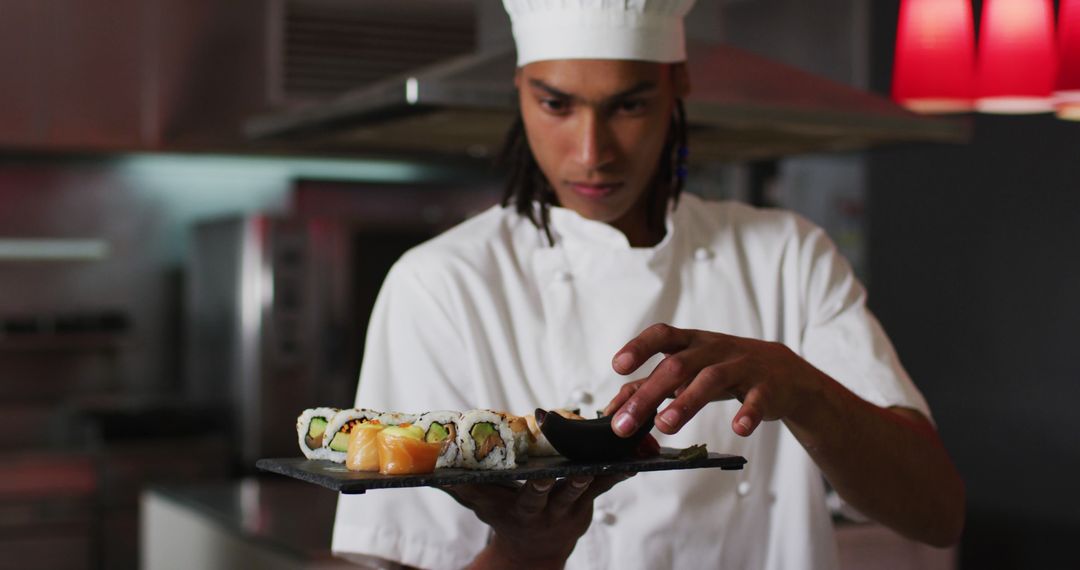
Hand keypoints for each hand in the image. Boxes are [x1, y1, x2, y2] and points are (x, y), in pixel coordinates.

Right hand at [443, 475, 631, 568]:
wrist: (532, 553)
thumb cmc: (502, 518)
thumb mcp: (483, 506)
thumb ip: (463, 487)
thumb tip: (432, 471)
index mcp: (525, 511)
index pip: (531, 498)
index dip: (538, 487)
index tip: (543, 474)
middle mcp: (551, 512)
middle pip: (565, 494)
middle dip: (574, 481)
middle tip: (585, 467)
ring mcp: (573, 509)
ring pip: (590, 489)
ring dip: (603, 473)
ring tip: (619, 457)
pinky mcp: (588, 504)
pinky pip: (605, 485)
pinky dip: (617, 472)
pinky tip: (633, 458)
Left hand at [604, 323, 823, 437]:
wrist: (784, 372)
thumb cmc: (724, 369)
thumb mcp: (689, 371)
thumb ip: (650, 387)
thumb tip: (611, 410)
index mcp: (692, 343)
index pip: (662, 335)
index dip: (639, 347)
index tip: (617, 366)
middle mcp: (714, 350)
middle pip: (678, 366)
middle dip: (649, 394)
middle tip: (624, 424)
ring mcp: (742, 367)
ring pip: (711, 379)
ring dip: (687, 402)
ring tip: (665, 425)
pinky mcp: (767, 388)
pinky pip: (757, 400)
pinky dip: (748, 414)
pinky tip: (738, 429)